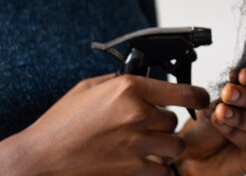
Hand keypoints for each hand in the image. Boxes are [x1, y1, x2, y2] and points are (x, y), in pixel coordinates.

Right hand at [1, 74, 209, 175]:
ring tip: (151, 146)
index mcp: (129, 89)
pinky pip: (164, 171)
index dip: (199, 96)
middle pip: (174, 121)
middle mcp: (137, 114)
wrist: (41, 158)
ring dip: (166, 147)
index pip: (183, 91)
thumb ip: (122, 82)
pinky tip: (148, 164)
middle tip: (149, 127)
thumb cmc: (62, 122)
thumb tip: (146, 80)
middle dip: (165, 125)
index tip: (202, 99)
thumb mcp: (91, 87)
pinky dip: (160, 169)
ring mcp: (136, 144)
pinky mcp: (131, 170)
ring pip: (175, 146)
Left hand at [176, 69, 245, 175]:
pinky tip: (220, 124)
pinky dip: (234, 132)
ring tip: (221, 111)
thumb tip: (235, 72)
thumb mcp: (219, 100)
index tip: (241, 74)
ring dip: (240, 116)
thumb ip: (231, 88)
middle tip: (228, 92)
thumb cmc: (213, 123)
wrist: (198, 150)